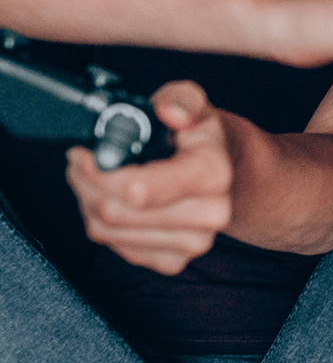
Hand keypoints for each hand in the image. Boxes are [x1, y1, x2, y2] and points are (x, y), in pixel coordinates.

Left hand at [66, 81, 232, 275]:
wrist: (222, 169)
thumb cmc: (198, 136)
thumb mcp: (191, 102)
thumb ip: (181, 99)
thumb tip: (168, 111)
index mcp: (215, 173)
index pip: (142, 190)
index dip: (101, 173)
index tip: (84, 155)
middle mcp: (211, 213)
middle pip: (117, 212)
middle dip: (88, 184)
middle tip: (79, 162)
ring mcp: (193, 242)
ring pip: (109, 232)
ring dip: (88, 202)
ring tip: (89, 178)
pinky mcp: (173, 262)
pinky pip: (114, 248)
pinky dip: (100, 223)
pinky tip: (107, 199)